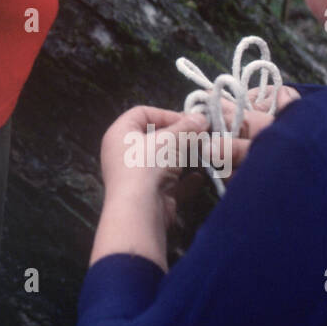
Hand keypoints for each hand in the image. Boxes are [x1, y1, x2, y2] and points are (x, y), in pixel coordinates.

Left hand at [91, 104, 246, 268]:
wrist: (140, 211)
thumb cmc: (148, 164)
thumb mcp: (170, 139)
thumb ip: (187, 127)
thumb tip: (202, 118)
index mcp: (120, 134)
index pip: (142, 114)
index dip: (166, 114)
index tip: (190, 121)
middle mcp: (125, 154)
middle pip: (155, 138)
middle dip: (181, 137)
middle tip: (203, 136)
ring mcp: (137, 176)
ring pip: (164, 161)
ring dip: (185, 157)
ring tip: (206, 153)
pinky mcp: (151, 195)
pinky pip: (170, 183)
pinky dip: (185, 180)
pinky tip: (201, 176)